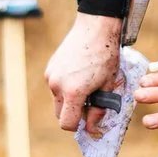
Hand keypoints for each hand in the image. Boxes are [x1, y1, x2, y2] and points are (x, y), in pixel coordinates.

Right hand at [45, 12, 126, 136]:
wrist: (95, 28)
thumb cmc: (106, 56)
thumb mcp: (108, 86)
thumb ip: (99, 110)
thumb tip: (91, 128)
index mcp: (73, 92)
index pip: (67, 124)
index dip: (78, 126)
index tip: (89, 119)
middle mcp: (57, 85)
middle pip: (60, 114)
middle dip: (73, 113)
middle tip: (90, 102)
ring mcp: (51, 76)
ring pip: (57, 100)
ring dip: (68, 100)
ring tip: (85, 85)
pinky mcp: (49, 68)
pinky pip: (55, 86)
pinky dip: (64, 87)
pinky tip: (78, 74)